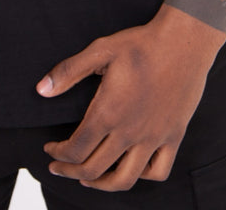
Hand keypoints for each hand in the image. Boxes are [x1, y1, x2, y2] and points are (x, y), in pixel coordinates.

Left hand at [37, 6, 224, 191]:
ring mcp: (154, 138)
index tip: (50, 148)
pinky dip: (142, 176)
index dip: (58, 154)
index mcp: (108, 112)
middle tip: (59, 167)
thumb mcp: (100, 49)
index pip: (76, 149)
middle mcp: (130, 132)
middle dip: (70, 172)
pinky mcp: (173, 136)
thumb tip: (41, 90)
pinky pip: (158, 171)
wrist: (184, 41)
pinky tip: (130, 166)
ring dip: (100, 185)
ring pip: (124, 180)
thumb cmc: (140, 43)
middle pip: (93, 169)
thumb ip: (69, 71)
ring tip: (88, 179)